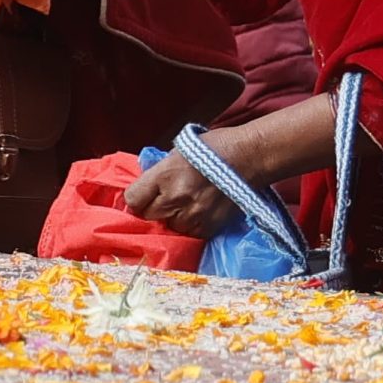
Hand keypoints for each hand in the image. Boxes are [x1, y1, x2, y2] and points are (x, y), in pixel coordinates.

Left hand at [123, 151, 241, 237]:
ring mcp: (194, 215)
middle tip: (165, 199)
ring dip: (173, 219)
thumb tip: (145, 189)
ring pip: (170, 228)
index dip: (136, 198)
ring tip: (185, 204)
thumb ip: (158, 173)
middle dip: (154, 209)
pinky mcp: (210, 227)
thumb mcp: (177, 153)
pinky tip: (199, 211)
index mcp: (165, 175)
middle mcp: (176, 198)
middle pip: (149, 216)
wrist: (249, 157)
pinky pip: (190, 234)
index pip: (133, 199)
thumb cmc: (212, 148)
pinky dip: (191, 226)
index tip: (142, 196)